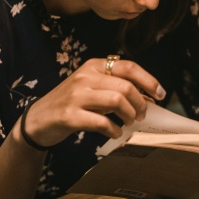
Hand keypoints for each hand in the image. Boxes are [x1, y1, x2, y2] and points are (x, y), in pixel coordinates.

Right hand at [22, 58, 165, 145]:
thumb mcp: (91, 87)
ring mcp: (77, 96)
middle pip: (126, 86)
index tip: (160, 94)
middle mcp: (85, 77)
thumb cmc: (71, 103)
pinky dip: (114, 129)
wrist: (38, 119)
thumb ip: (115, 87)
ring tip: (129, 122)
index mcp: (93, 66)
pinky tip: (116, 132)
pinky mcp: (70, 115)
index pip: (129, 67)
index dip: (149, 81)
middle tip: (142, 115)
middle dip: (140, 103)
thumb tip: (147, 96)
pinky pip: (101, 122)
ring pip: (116, 101)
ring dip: (129, 115)